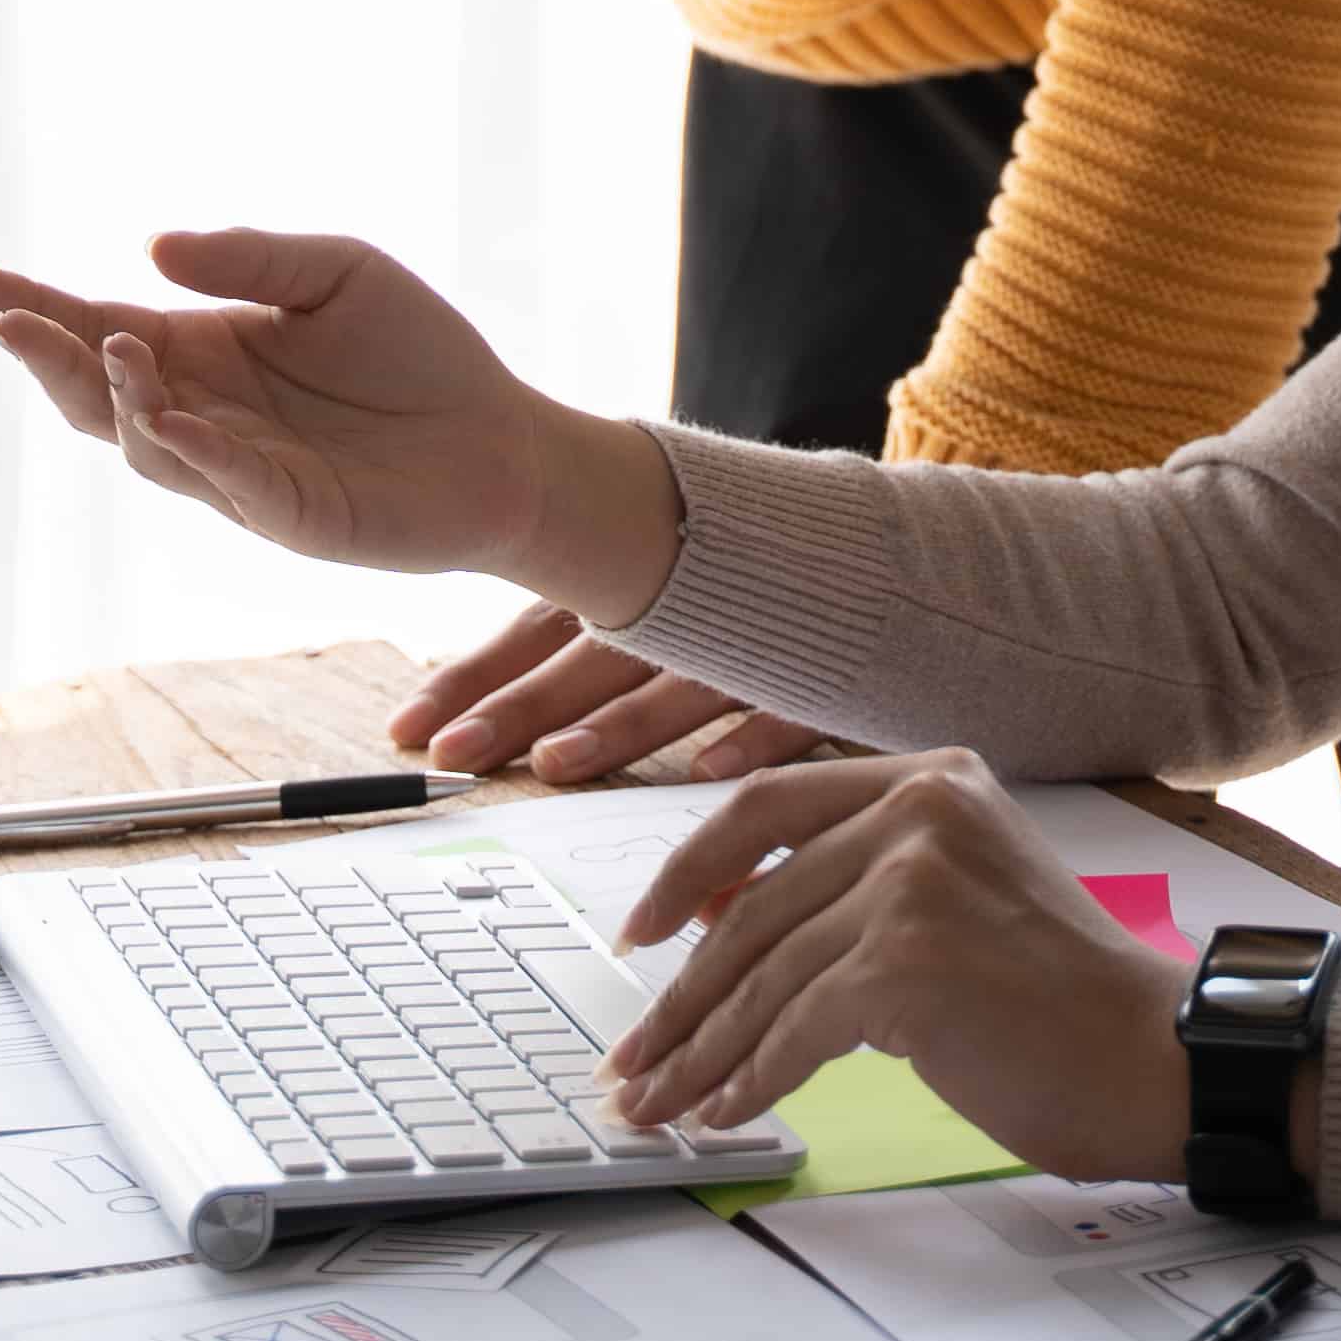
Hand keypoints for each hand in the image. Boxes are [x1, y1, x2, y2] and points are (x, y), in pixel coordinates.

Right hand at [0, 228, 682, 604]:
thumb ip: (250, 257)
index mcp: (202, 348)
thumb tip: (152, 248)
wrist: (504, 438)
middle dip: (44, 354)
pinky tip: (172, 414)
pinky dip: (195, 451)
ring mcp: (237, 471)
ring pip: (146, 444)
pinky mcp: (289, 514)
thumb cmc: (418, 354)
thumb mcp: (337, 272)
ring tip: (111, 344)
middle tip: (2, 316)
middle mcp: (203, 413)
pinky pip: (227, 484)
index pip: (95, 325)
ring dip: (118, 396)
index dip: (29, 304)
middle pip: (94, 391)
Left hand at [395, 597, 849, 783]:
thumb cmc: (789, 591)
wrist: (928, 571)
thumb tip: (519, 697)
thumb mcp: (693, 589)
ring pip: (683, 680)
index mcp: (652, 576)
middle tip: (450, 755)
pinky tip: (711, 769)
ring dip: (620, 725)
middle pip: (595, 653)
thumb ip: (615, 626)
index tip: (412, 723)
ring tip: (557, 764)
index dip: (478, 671)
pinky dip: (758, 730)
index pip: (546, 619)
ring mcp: (771, 638)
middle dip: (518, 705)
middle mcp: (701, 602)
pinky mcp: (842, 671)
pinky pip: (799, 703)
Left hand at [599, 749, 1189, 1180]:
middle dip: (680, 994)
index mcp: (930, 779)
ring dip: (699, 1051)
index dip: (688, 871)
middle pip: (751, 904)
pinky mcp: (906, 965)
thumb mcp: (965, 891)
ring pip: (762, 975)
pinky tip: (724, 1111)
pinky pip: (794, 1031)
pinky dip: (749, 1080)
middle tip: (634, 1053)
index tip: (643, 932)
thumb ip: (867, 880)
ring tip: (661, 1100)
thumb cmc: (1066, 997)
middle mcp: (918, 812)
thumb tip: (729, 924)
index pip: (768, 807)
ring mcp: (911, 883)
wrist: (1154, 1055)